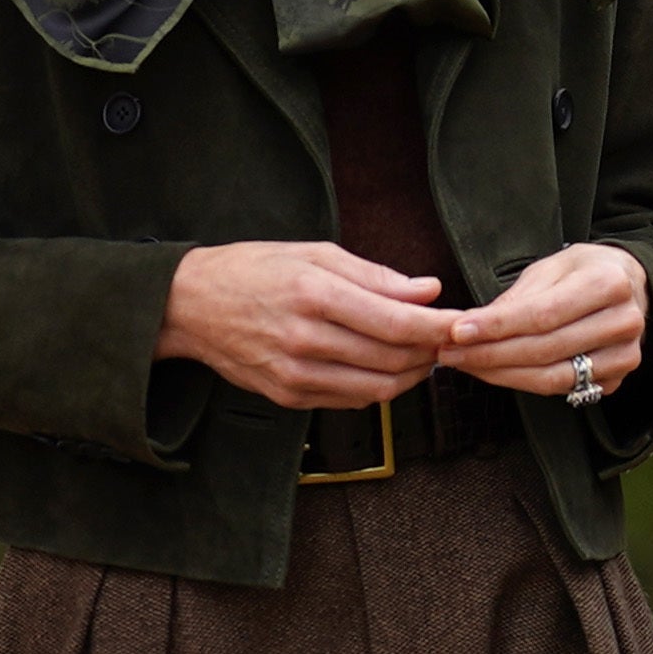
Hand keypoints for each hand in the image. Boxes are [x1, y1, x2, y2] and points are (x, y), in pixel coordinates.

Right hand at [161, 241, 458, 407]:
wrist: (189, 306)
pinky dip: (380, 386)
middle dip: (431, 351)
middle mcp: (305, 340)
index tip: (464, 324)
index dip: (438, 328)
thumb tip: (428, 290)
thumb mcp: (314, 254)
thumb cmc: (252, 270)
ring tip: (424, 353)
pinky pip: (353, 399)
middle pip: (393, 359)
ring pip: (378, 387)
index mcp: (314, 296)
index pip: (396, 322)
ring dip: (412, 374)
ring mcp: (296, 375)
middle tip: (449, 339)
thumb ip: (375, 276)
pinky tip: (388, 366)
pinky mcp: (290, 397)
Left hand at [440, 240, 649, 400]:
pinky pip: (561, 389)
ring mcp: (625, 355)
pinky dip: (522, 383)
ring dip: (501, 374)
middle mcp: (625, 321)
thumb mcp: (551, 268)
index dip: (497, 326)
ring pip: (552, 376)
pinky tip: (495, 372)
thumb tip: (472, 327)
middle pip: (544, 349)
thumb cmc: (583, 272)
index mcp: (610, 283)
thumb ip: (517, 298)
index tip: (456, 331)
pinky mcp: (617, 379)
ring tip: (465, 364)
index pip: (543, 314)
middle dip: (490, 354)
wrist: (630, 287)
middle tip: (450, 352)